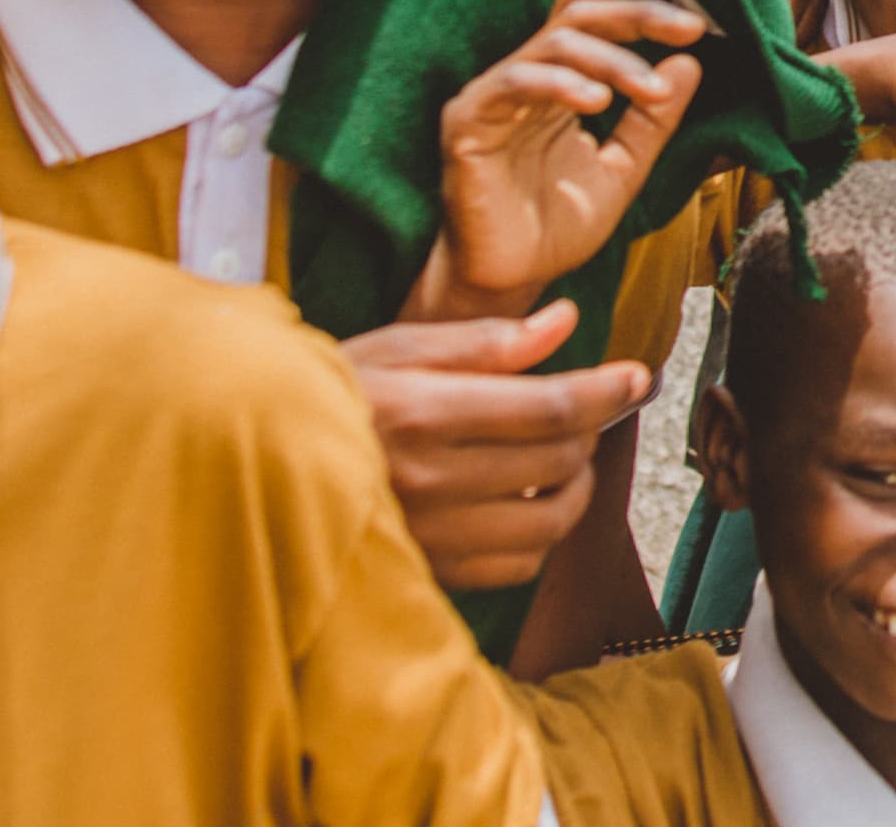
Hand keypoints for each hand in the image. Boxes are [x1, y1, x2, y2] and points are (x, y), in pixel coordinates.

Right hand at [345, 302, 650, 589]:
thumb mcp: (398, 347)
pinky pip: (515, 567)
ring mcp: (428, 535)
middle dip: (588, 433)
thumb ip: (486, 340)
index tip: (639, 375)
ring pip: (546, 524)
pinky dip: (538, 537)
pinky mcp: (427, 573)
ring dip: (573, 489)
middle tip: (586, 410)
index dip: (604, 391)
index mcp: (423, 412)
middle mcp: (429, 480)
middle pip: (554, 463)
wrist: (256, 459)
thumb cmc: (332, 394)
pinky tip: (523, 504)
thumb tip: (566, 321)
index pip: (545, 408)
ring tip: (563, 459)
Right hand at [415, 0, 704, 314]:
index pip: (586, 6)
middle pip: (582, 16)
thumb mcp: (625, 170)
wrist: (511, 284)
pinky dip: (561, 86)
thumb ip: (653, 118)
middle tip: (691, 27)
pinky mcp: (468, 121)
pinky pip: (516, 83)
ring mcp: (493, 93)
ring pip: (558, 44)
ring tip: (650, 89)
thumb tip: (690, 62)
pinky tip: (596, 104)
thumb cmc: (554, 227)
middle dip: (640, 13)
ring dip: (614, 62)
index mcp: (560, 79)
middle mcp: (525, 74)